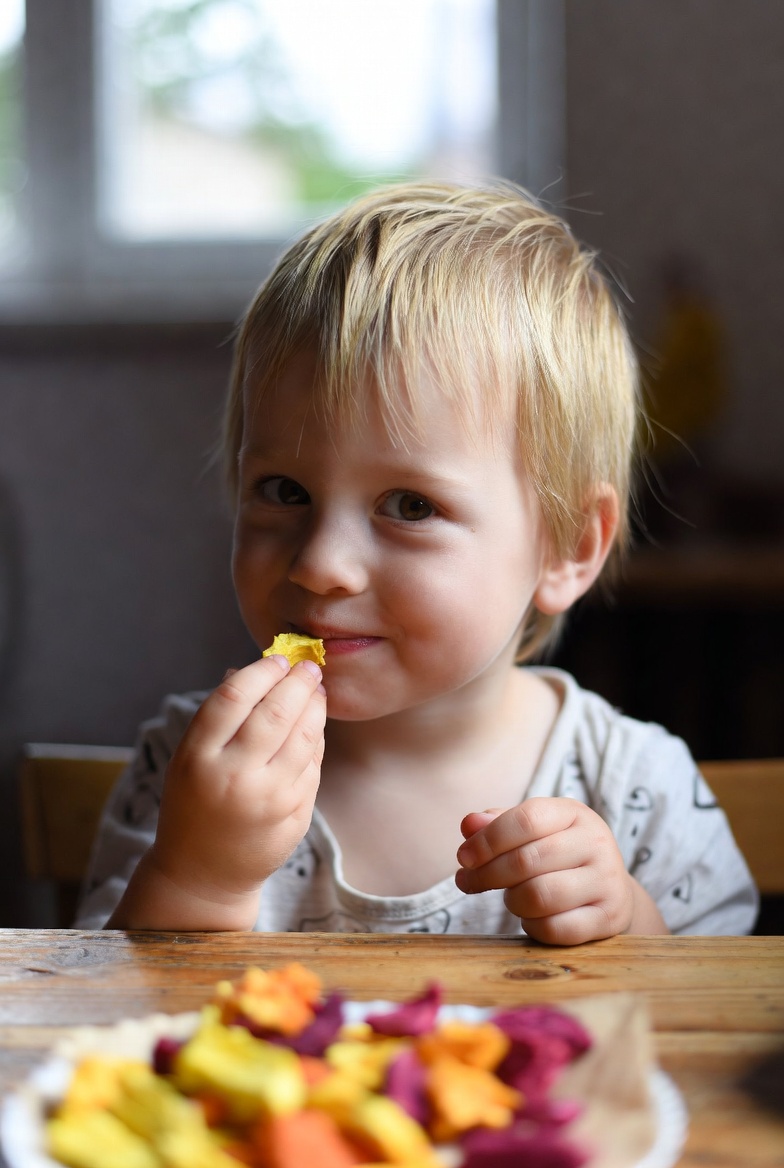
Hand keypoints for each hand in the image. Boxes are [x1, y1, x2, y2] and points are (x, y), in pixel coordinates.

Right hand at [148, 654, 325, 917]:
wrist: (204, 874)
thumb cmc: (196, 803)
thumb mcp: (191, 758)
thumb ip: (220, 716)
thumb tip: (250, 668)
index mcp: (198, 758)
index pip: (234, 698)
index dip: (261, 672)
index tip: (278, 659)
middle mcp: (234, 777)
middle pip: (275, 713)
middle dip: (298, 683)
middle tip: (309, 667)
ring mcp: (268, 800)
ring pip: (304, 737)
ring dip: (315, 708)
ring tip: (316, 691)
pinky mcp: (295, 816)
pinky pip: (314, 765)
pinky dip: (316, 740)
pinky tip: (314, 727)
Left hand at [455, 797, 662, 944]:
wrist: (612, 890)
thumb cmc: (560, 855)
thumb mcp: (534, 830)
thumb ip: (498, 825)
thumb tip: (468, 824)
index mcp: (574, 813)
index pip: (527, 819)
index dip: (487, 839)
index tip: (464, 857)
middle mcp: (596, 842)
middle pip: (527, 860)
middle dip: (487, 874)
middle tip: (467, 882)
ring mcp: (607, 881)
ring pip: (540, 896)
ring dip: (512, 901)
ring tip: (511, 898)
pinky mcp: (609, 918)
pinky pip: (556, 929)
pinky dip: (533, 926)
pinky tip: (531, 918)